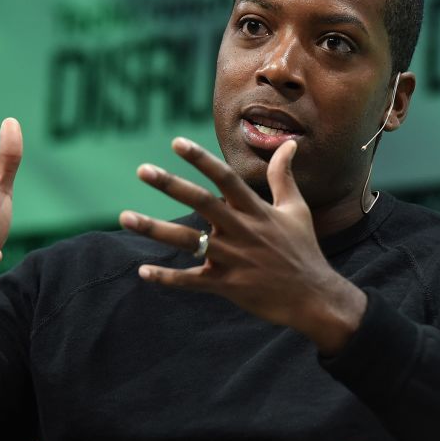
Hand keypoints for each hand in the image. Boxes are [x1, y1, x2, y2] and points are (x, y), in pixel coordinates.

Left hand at [119, 137, 365, 354]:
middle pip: (202, 203)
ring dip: (155, 229)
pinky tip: (143, 271)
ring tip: (125, 217)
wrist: (314, 298)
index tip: (176, 142)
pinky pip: (191, 281)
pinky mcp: (227, 286)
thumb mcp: (296, 209)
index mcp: (256, 211)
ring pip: (188, 241)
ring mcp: (233, 259)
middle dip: (171, 185)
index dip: (201, 160)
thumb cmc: (303, 250)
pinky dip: (167, 278)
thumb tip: (288, 144)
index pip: (225, 179)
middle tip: (142, 170)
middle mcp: (241, 231)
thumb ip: (283, 176)